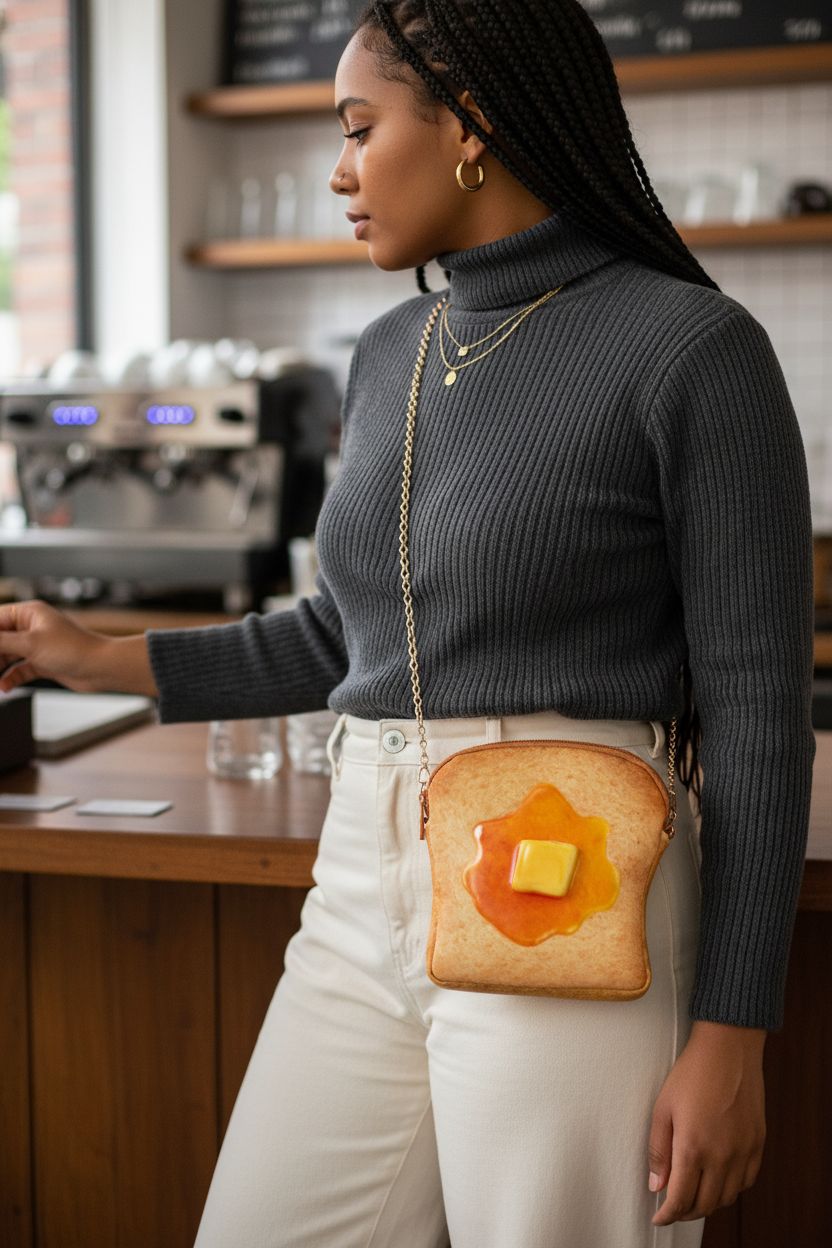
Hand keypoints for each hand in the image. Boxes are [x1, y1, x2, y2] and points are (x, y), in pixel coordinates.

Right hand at [0, 598, 112, 693]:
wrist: (101, 668)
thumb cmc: (74, 649)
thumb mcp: (29, 644)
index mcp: (29, 613)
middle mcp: (31, 627)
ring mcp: (37, 645)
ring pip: (6, 656)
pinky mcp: (43, 662)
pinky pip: (18, 670)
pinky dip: (10, 678)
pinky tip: (4, 686)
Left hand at [647, 1020, 766, 1225]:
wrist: (728, 1049)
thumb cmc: (692, 1073)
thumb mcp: (662, 1108)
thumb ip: (658, 1151)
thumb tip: (656, 1185)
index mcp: (693, 1147)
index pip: (680, 1199)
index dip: (667, 1214)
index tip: (659, 1217)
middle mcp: (721, 1156)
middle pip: (704, 1204)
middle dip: (685, 1212)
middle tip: (673, 1207)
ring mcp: (743, 1151)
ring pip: (727, 1198)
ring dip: (708, 1203)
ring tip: (694, 1194)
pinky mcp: (758, 1144)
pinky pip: (746, 1182)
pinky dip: (731, 1189)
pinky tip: (718, 1180)